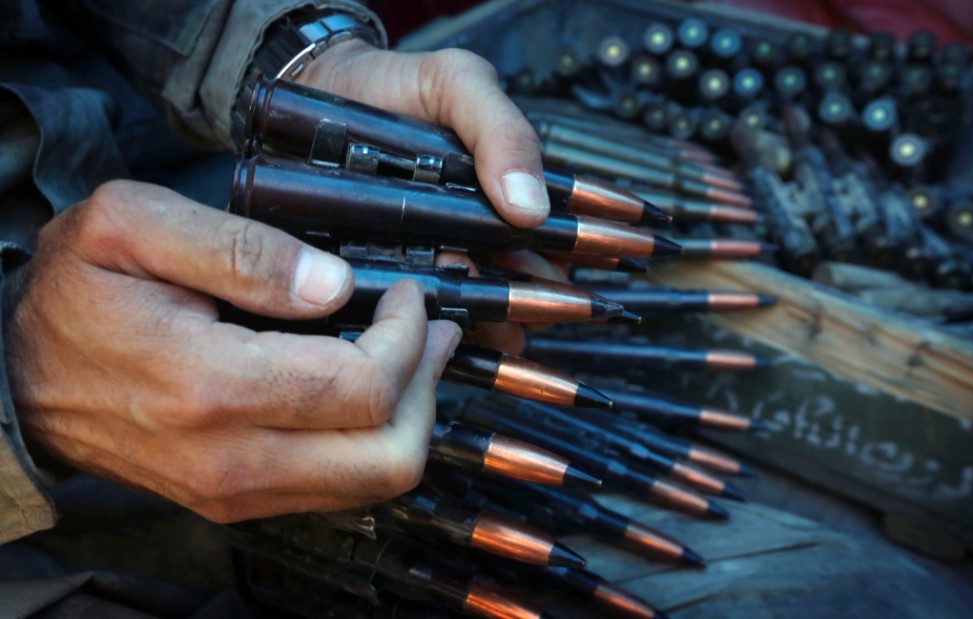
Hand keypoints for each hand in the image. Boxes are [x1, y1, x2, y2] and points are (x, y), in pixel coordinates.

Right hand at [6, 181, 461, 521]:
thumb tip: (335, 284)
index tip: (408, 293)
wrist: (17, 376)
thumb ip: (239, 248)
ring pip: (375, 483)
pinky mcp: (238, 500)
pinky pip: (340, 490)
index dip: (409, 336)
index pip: (362, 386)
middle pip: (389, 456)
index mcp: (209, 384)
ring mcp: (236, 491)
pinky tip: (371, 387)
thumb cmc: (72, 293)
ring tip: (415, 353)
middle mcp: (231, 459)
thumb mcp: (130, 226)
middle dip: (428, 385)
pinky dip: (374, 440)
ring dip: (412, 416)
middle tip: (431, 327)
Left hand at [296, 42, 567, 352]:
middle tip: (566, 308)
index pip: (553, 221)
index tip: (627, 258)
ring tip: (520, 334)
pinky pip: (424, 315)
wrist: (308, 97)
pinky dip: (449, 333)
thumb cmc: (394, 87)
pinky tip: (470, 342)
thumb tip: (533, 208)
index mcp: (496, 184)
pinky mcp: (384, 277)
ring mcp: (429, 253)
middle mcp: (470, 224)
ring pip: (479, 299)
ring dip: (504, 320)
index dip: (590, 240)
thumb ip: (501, 131)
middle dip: (547, 293)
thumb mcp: (456, 86)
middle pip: (522, 269)